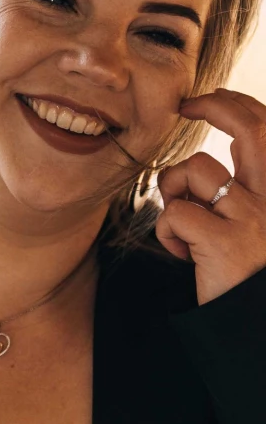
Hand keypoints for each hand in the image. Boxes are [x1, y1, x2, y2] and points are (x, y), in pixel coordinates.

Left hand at [155, 88, 265, 303]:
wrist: (254, 325)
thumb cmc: (250, 272)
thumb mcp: (256, 222)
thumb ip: (247, 186)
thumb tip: (227, 149)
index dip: (236, 106)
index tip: (206, 98)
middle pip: (251, 131)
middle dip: (216, 105)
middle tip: (186, 105)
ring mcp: (253, 219)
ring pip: (195, 169)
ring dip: (174, 189)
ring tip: (184, 224)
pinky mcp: (225, 242)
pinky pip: (175, 213)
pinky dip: (166, 231)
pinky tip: (183, 255)